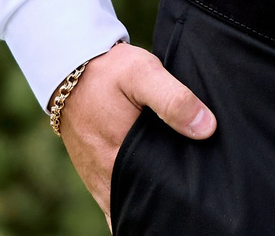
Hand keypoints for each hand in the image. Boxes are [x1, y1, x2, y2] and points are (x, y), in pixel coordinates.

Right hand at [58, 43, 214, 221]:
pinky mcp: (97, 172)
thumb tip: (206, 129)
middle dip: (167, 202)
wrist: (68, 68)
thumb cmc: (108, 72)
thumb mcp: (144, 75)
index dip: (176, 202)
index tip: (200, 195)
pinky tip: (159, 177)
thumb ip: (173, 100)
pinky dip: (139, 190)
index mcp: (118, 163)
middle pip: (144, 205)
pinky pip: (122, 193)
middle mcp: (107, 179)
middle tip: (197, 190)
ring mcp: (100, 179)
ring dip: (153, 197)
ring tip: (181, 185)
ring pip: (131, 202)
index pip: (153, 201)